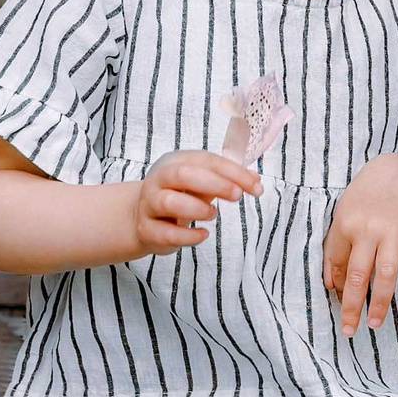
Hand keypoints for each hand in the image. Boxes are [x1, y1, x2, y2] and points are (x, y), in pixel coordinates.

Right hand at [133, 150, 259, 254]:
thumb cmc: (178, 196)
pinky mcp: (146, 229)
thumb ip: (226, 180)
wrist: (141, 217)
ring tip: (213, 214)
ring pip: (169, 202)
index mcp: (175, 162)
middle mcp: (159, 180)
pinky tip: (202, 235)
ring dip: (197, 208)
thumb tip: (255, 180)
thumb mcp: (201, 183)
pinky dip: (188, 236)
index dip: (233, 172)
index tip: (255, 186)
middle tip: (237, 195)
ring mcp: (149, 204)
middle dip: (215, 184)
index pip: (206, 160)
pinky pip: (166, 233)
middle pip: (183, 175)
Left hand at [324, 153, 397, 334]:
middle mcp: (369, 229)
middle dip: (352, 306)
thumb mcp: (342, 216)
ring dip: (381, 303)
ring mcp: (395, 231)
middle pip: (358, 275)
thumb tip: (328, 286)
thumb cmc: (364, 200)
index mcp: (345, 224)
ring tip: (376, 324)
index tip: (338, 306)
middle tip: (349, 331)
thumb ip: (334, 249)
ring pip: (387, 274)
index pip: (336, 265)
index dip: (336, 288)